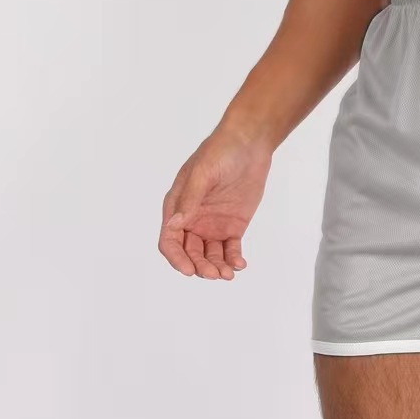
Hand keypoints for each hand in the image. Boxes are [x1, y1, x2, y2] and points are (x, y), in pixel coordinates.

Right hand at [159, 125, 271, 278]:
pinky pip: (230, 249)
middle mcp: (192, 219)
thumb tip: (175, 223)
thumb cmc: (220, 151)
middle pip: (190, 253)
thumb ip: (190, 199)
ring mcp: (212, 224)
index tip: (189, 271)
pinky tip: (240, 265)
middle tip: (214, 274)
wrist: (249, 144)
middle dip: (200, 267)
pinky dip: (233, 259)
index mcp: (177, 206)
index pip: (169, 240)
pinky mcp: (233, 226)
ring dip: (217, 267)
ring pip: (210, 255)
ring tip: (228, 274)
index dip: (176, 258)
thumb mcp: (203, 173)